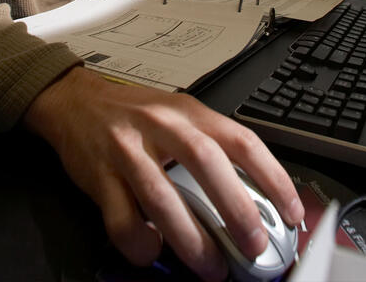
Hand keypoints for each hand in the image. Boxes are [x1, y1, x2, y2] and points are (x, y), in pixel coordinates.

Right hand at [22, 66, 303, 280]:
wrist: (73, 100)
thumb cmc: (134, 114)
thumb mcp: (179, 115)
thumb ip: (211, 147)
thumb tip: (253, 198)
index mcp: (190, 112)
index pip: (242, 141)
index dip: (273, 178)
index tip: (291, 212)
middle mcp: (161, 125)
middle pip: (206, 164)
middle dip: (235, 209)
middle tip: (253, 245)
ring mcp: (127, 148)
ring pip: (163, 197)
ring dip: (191, 239)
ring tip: (211, 267)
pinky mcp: (98, 174)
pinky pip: (120, 218)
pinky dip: (140, 242)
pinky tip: (152, 250)